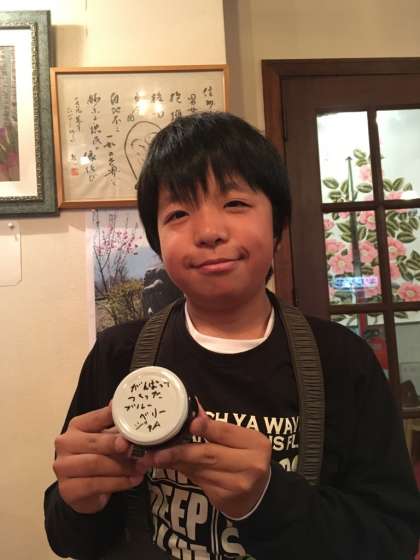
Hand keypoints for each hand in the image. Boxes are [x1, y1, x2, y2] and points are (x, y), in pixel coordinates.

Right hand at [53, 405, 144, 513]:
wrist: (84, 491)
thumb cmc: (98, 458)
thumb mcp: (109, 440)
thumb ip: (120, 430)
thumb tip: (138, 416)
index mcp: (77, 426)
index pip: (97, 417)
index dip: (114, 418)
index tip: (131, 420)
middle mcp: (66, 443)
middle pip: (95, 442)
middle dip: (119, 446)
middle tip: (138, 450)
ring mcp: (63, 467)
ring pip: (95, 464)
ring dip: (122, 467)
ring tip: (140, 468)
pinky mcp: (67, 489)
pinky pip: (95, 484)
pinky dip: (118, 482)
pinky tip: (132, 480)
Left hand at [139, 404, 271, 517]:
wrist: (260, 494)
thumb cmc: (246, 458)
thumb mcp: (239, 440)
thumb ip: (217, 428)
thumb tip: (194, 410)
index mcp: (255, 443)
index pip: (225, 432)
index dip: (206, 428)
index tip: (188, 425)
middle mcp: (250, 464)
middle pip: (209, 454)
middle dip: (180, 451)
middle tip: (156, 451)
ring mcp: (237, 484)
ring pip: (199, 469)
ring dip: (176, 462)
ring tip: (155, 457)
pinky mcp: (224, 498)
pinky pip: (198, 480)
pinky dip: (183, 472)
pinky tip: (171, 466)